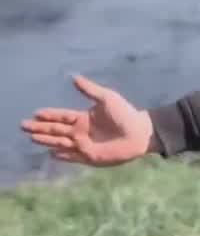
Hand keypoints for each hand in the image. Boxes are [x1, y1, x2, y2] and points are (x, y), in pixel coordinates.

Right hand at [20, 75, 156, 166]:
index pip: (61, 116)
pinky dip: (63, 156)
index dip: (48, 115)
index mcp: (83, 118)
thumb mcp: (106, 98)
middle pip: (56, 130)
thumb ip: (89, 89)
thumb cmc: (125, 114)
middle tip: (23, 126)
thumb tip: (73, 77)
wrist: (139, 133)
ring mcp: (85, 145)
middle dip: (40, 128)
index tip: (35, 113)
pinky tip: (51, 154)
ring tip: (32, 138)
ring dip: (46, 140)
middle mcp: (81, 132)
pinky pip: (73, 157)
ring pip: (61, 143)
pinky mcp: (92, 158)